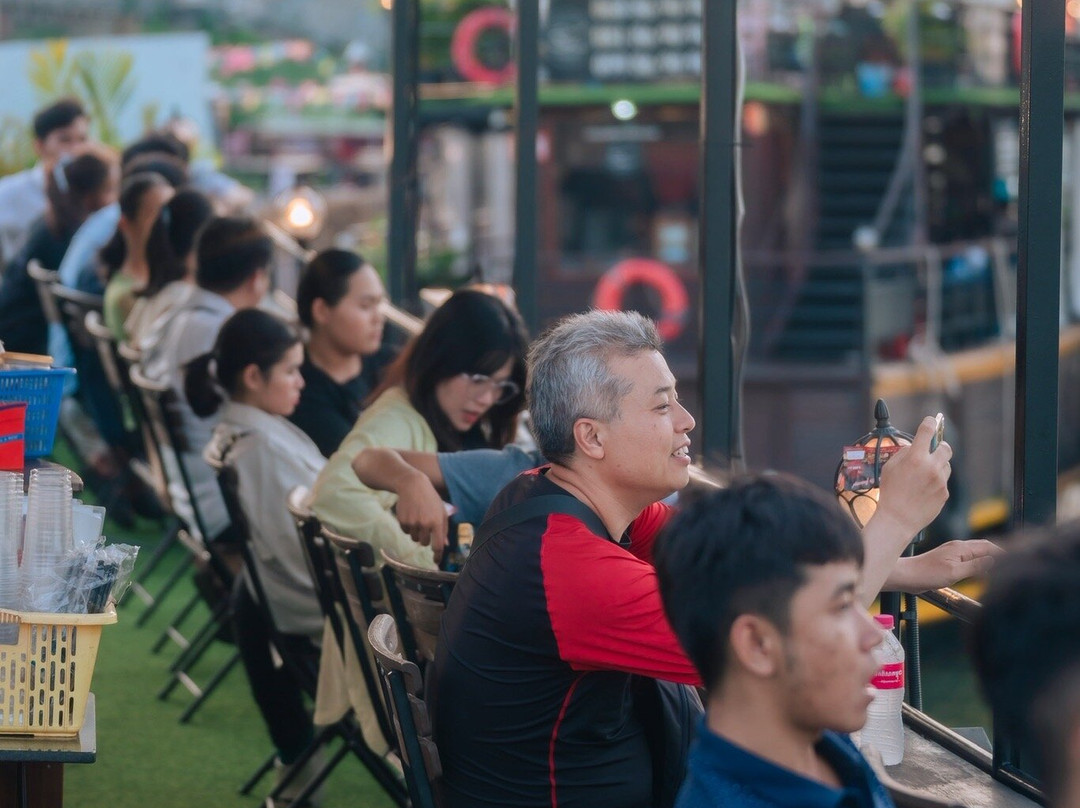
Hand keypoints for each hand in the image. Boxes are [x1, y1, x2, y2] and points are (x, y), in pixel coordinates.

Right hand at [393, 470, 449, 562]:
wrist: (413, 486)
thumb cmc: (431, 499)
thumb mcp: (441, 512)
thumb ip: (443, 529)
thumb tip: (445, 545)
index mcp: (437, 522)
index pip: (437, 545)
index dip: (437, 556)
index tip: (436, 562)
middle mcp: (425, 524)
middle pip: (424, 543)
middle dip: (425, 538)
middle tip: (425, 525)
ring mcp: (413, 523)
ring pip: (414, 538)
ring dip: (416, 532)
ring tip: (418, 517)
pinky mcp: (403, 521)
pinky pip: (406, 532)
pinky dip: (408, 527)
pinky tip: (411, 514)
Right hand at [875, 415, 952, 538]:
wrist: (898, 519)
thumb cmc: (890, 493)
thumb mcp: (889, 468)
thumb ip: (904, 454)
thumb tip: (914, 447)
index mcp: (915, 457)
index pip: (928, 430)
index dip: (930, 422)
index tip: (931, 421)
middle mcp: (931, 467)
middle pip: (946, 448)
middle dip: (940, 447)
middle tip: (933, 451)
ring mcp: (940, 481)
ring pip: (945, 466)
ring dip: (937, 466)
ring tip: (922, 477)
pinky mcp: (945, 493)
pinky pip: (943, 482)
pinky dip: (935, 482)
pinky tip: (923, 490)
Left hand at [887, 538, 1003, 592]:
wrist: (907, 576)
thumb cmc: (927, 575)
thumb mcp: (954, 573)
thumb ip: (975, 566)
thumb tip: (994, 560)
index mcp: (961, 548)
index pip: (988, 546)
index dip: (1004, 552)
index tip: (1017, 560)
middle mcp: (958, 547)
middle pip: (985, 547)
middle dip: (999, 554)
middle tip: (1013, 565)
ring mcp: (953, 553)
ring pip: (977, 553)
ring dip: (989, 559)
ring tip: (1002, 569)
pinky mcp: (948, 560)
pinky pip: (969, 559)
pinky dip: (979, 563)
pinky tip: (982, 572)